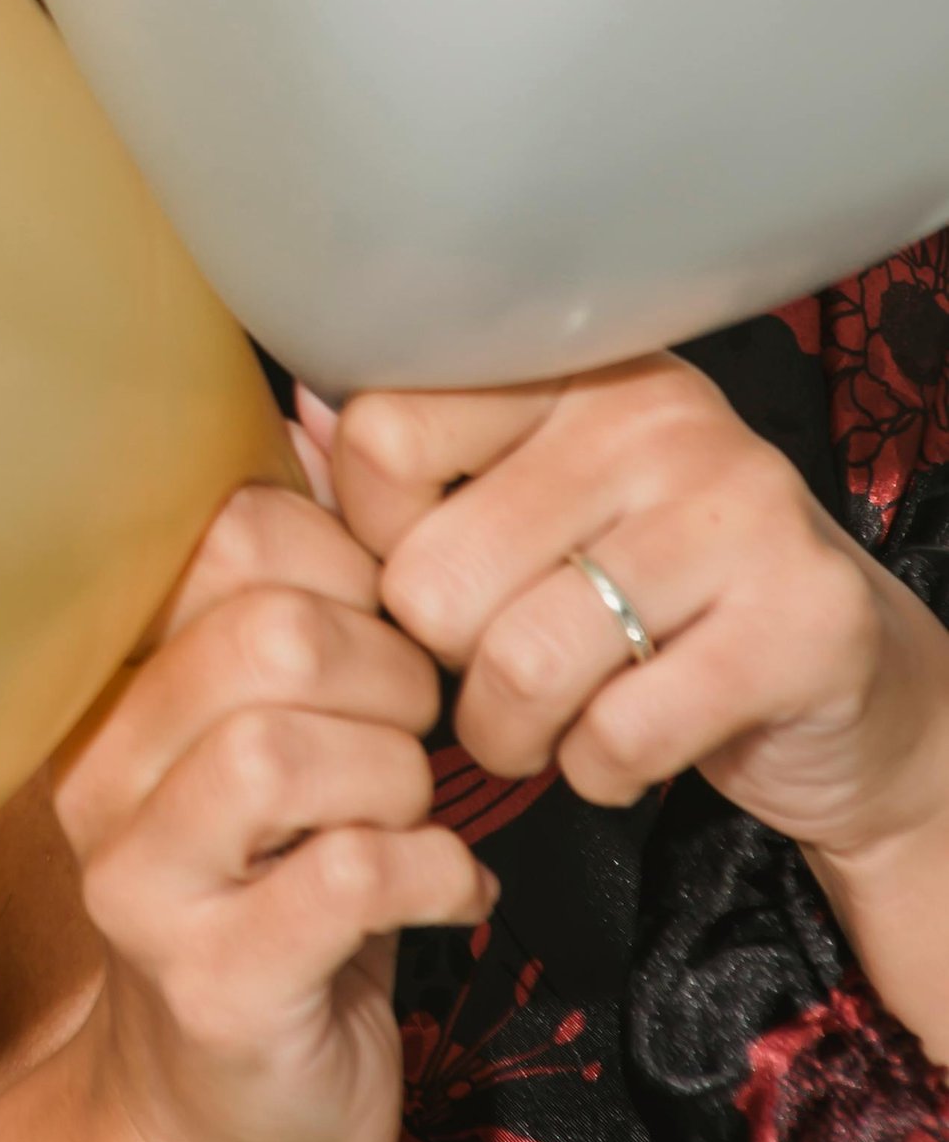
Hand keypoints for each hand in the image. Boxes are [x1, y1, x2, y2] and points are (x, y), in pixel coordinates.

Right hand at [35, 484, 490, 1141]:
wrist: (227, 1126)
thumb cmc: (280, 892)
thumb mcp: (282, 723)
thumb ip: (299, 579)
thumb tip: (324, 399)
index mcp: (114, 675)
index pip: (232, 531)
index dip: (352, 564)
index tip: (384, 634)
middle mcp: (98, 766)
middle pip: (270, 633)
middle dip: (391, 674)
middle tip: (415, 734)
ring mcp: (139, 880)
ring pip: (298, 748)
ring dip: (405, 778)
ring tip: (417, 816)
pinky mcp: (212, 983)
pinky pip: (353, 874)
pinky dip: (438, 874)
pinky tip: (448, 894)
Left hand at [328, 356, 948, 883]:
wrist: (848, 688)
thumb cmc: (652, 594)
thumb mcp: (533, 508)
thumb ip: (416, 470)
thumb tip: (293, 418)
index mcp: (570, 369)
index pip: (384, 433)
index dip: (379, 542)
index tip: (430, 572)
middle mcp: (655, 415)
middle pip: (436, 575)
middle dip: (447, 666)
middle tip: (494, 677)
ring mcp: (737, 510)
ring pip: (520, 664)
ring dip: (514, 736)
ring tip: (545, 727)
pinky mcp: (799, 621)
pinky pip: (619, 732)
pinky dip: (599, 772)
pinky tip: (624, 748)